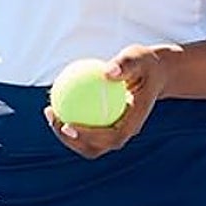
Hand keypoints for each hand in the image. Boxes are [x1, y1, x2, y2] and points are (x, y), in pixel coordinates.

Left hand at [44, 43, 178, 159]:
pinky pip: (84, 127)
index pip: (112, 138)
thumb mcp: (139, 58)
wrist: (155, 73)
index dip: (89, 137)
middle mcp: (124, 132)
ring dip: (65, 133)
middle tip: (55, 119)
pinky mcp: (106, 126)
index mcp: (135, 122)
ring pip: (86, 142)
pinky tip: (54, 103)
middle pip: (95, 148)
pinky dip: (69, 119)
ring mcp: (114, 132)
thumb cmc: (146, 64)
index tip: (68, 125)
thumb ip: (125, 65)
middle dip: (71, 140)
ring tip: (50, 112)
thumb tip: (107, 72)